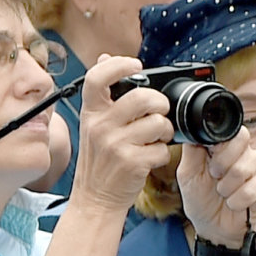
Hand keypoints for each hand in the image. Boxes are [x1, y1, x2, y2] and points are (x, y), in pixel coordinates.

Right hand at [71, 57, 174, 213]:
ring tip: (157, 136)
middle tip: (160, 110)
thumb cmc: (100, 160)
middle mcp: (100, 126)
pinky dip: (162, 153)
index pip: (97, 77)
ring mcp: (115, 145)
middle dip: (159, 102)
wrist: (96, 197)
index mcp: (91, 112)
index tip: (135, 64)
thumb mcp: (93, 124)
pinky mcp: (131, 163)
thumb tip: (105, 58)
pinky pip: (161, 149)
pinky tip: (151, 156)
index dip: (119, 65)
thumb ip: (102, 96)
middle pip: (141, 97)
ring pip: (157, 123)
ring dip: (165, 130)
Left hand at [176, 129, 255, 250]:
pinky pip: (253, 188)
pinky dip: (238, 200)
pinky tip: (234, 203)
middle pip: (242, 140)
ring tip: (223, 193)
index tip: (209, 163)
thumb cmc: (201, 200)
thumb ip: (192, 151)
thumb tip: (195, 131)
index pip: (231, 130)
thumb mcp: (188, 174)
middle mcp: (245, 153)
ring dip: (227, 186)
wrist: (213, 228)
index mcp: (226, 146)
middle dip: (222, 164)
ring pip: (245, 167)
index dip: (218, 146)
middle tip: (215, 177)